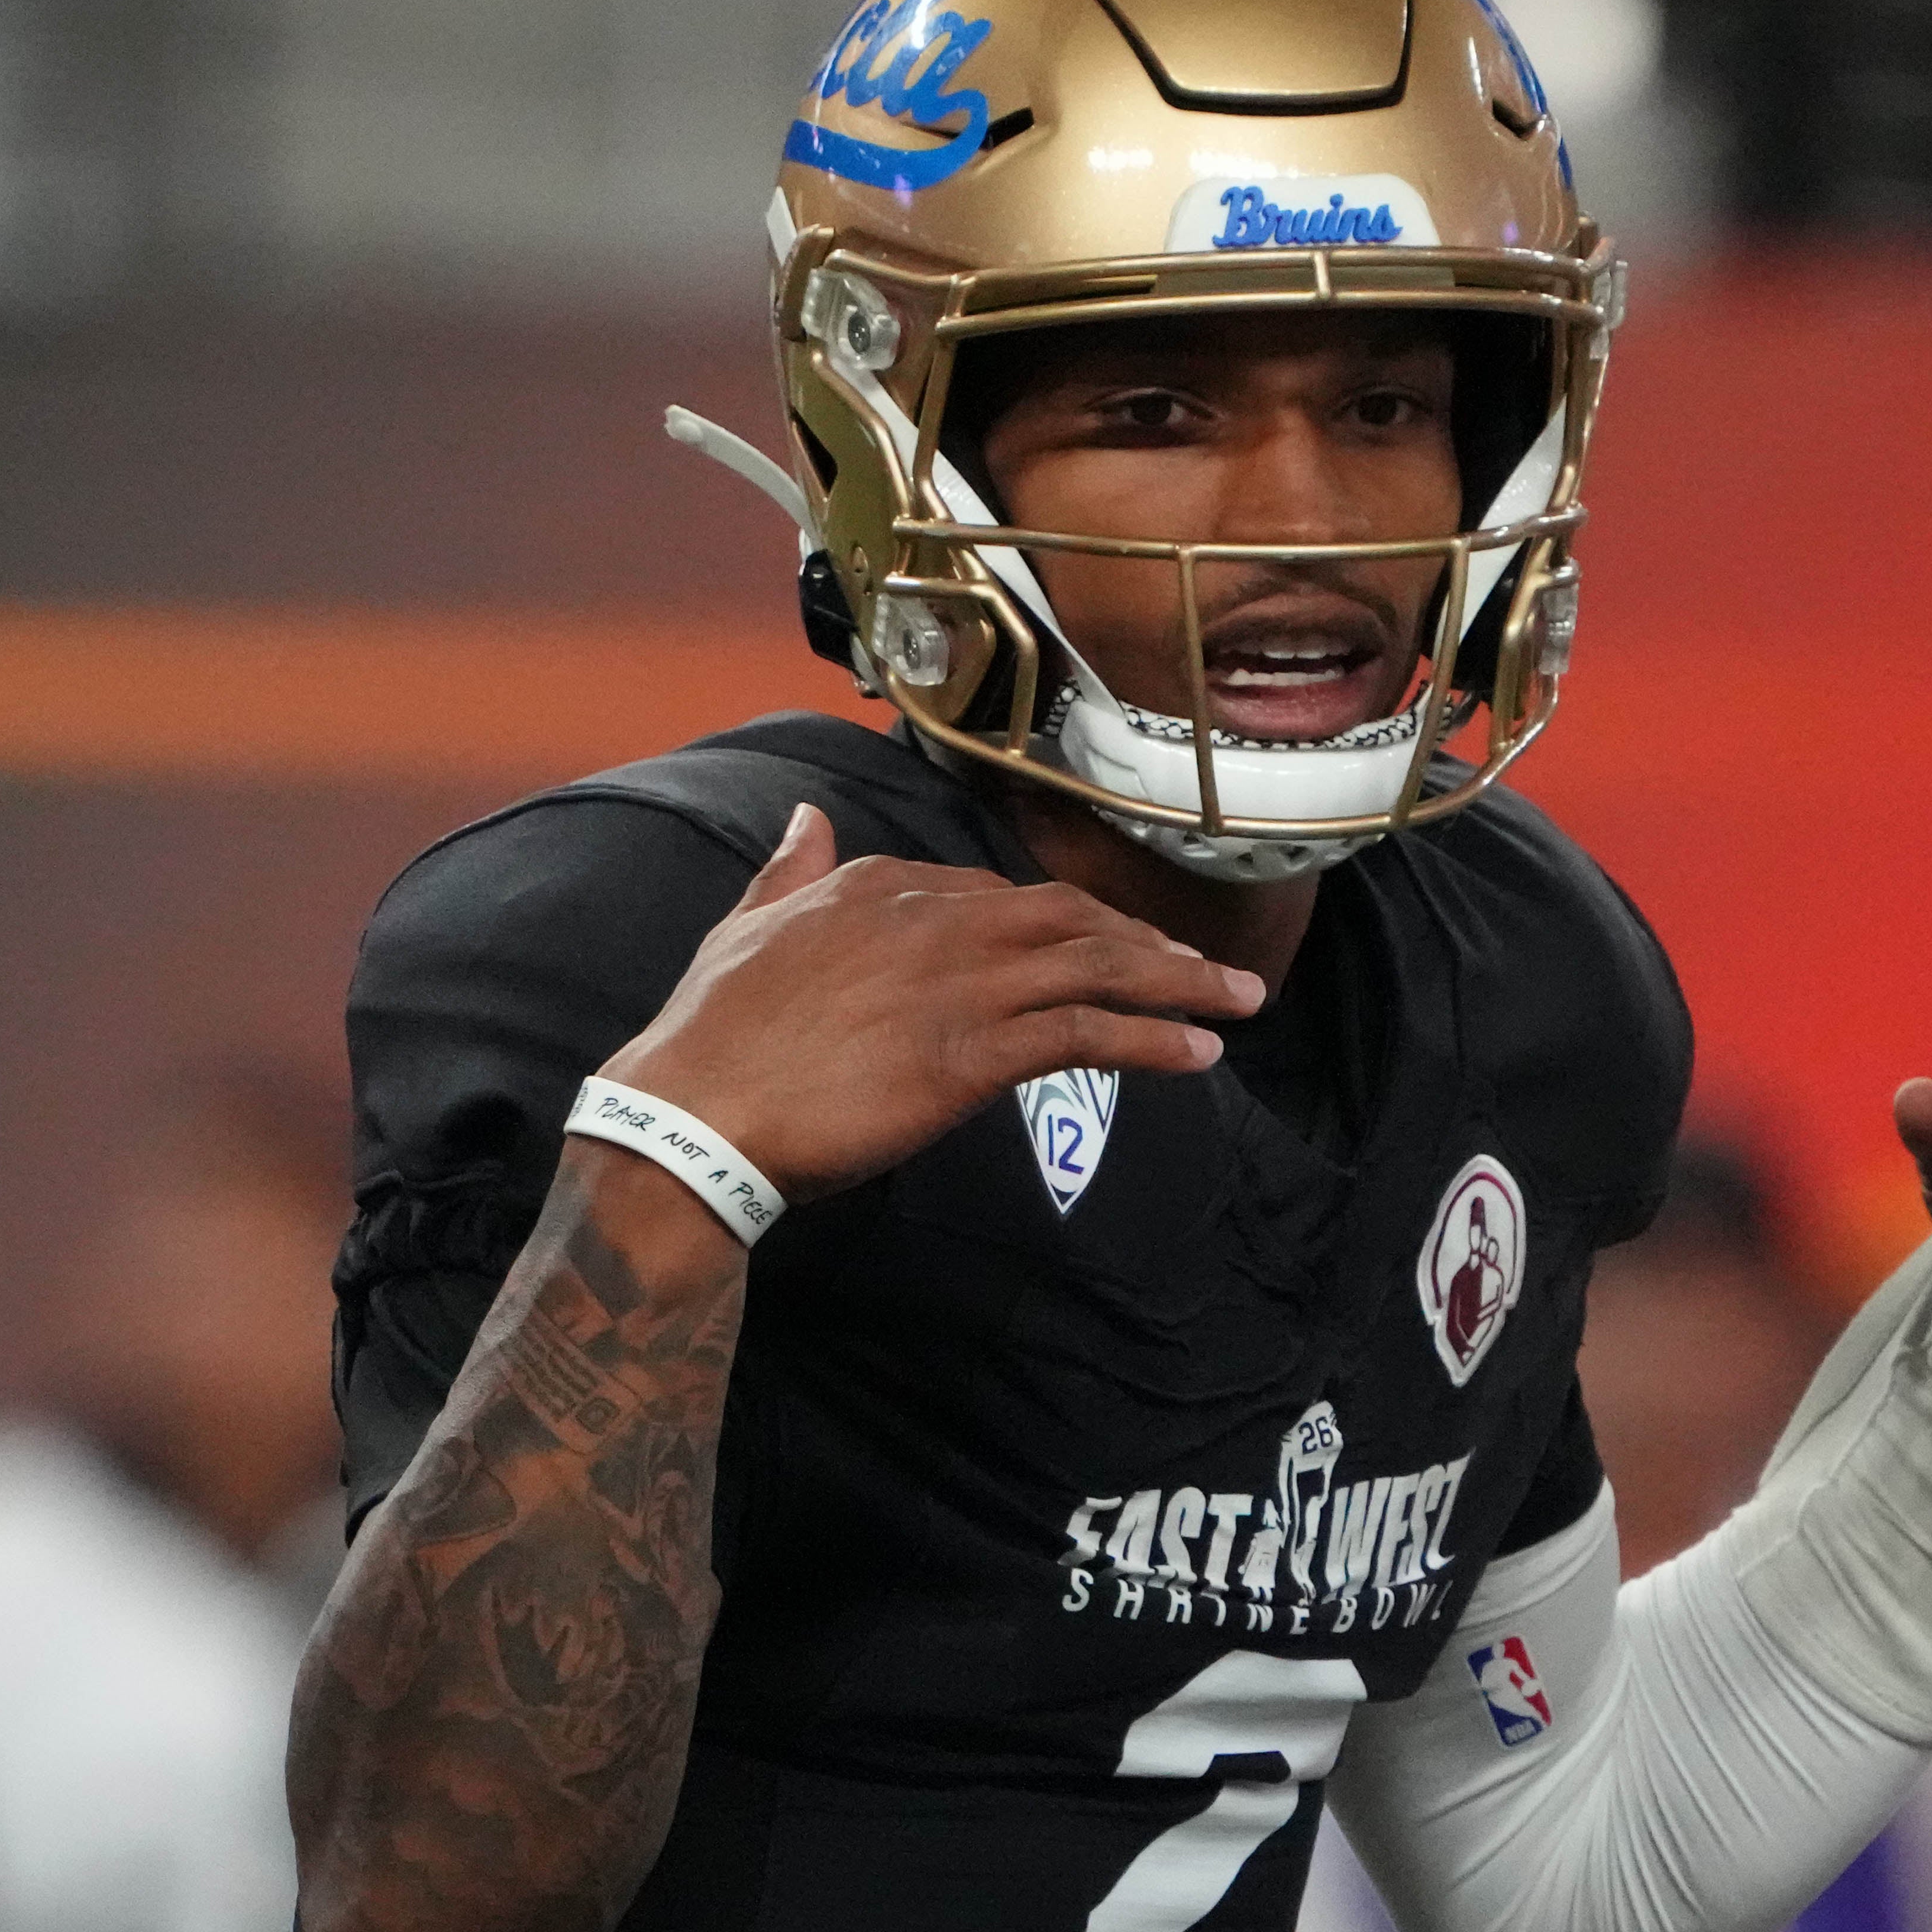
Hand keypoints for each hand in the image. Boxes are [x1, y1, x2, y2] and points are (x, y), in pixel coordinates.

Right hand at [603, 804, 1265, 1205]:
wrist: (692, 1112)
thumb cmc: (713, 1038)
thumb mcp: (748, 927)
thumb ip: (790, 870)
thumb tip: (807, 819)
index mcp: (879, 886)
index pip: (998, 892)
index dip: (1067, 920)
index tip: (1109, 945)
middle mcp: (930, 918)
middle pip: (1067, 916)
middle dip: (1146, 939)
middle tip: (1208, 968)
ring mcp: (956, 982)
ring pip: (1094, 964)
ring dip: (1178, 980)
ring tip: (1238, 1000)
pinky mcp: (971, 1051)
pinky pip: (1086, 1034)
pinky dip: (1153, 1038)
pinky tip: (1199, 1052)